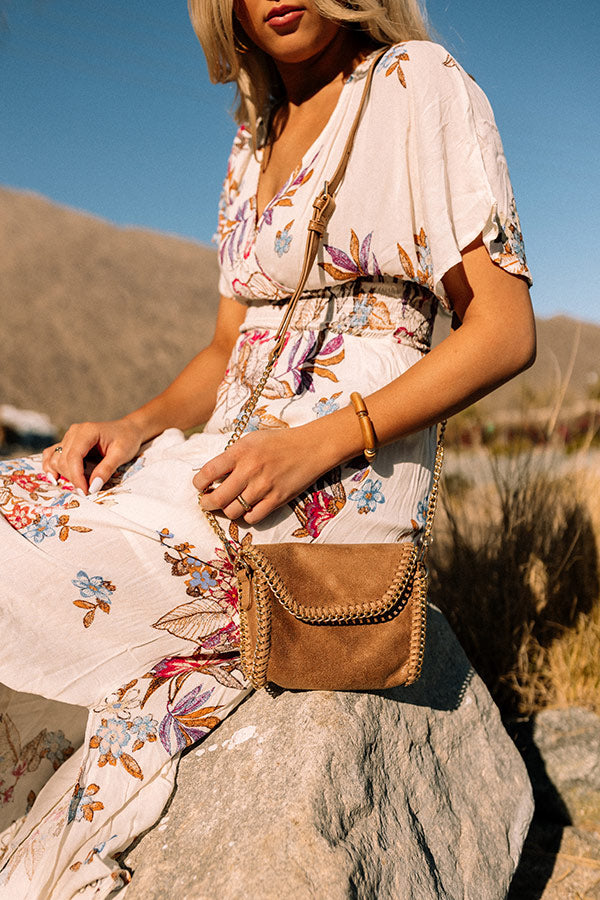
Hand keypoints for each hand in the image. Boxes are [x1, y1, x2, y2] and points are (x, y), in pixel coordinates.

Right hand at [42, 418, 144, 494]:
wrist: (128, 429)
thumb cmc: (127, 439)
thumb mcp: (121, 454)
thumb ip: (106, 469)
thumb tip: (92, 487)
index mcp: (87, 431)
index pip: (73, 457)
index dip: (76, 477)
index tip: (85, 491)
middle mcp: (74, 432)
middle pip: (62, 460)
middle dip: (73, 478)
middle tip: (88, 490)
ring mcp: (68, 437)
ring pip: (55, 459)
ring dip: (63, 475)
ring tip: (79, 483)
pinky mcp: (67, 443)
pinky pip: (52, 455)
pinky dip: (52, 467)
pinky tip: (57, 478)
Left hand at [194, 425, 335, 524]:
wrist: (311, 447)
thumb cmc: (278, 442)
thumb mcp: (251, 440)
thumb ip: (231, 456)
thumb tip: (211, 476)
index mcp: (240, 452)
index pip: (208, 473)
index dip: (198, 484)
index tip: (200, 486)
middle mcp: (249, 470)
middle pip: (217, 498)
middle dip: (206, 503)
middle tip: (206, 502)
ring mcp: (263, 487)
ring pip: (233, 511)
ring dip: (227, 510)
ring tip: (229, 504)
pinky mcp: (277, 499)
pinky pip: (253, 518)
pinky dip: (246, 516)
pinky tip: (248, 508)